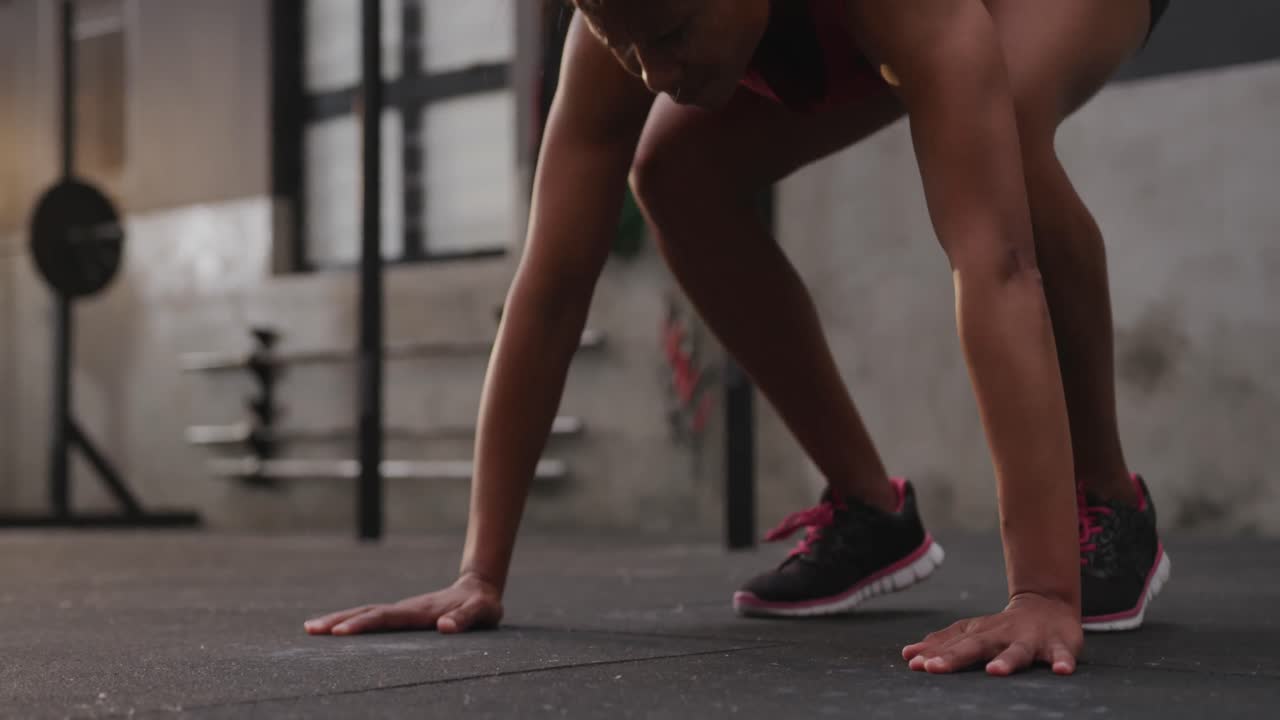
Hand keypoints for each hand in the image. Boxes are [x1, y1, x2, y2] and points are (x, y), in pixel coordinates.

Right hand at [303, 573, 503, 635]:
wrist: (479, 588)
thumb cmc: (482, 604)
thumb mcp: (482, 612)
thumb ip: (465, 619)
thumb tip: (444, 627)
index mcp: (420, 611)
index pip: (386, 618)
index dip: (363, 624)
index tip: (340, 631)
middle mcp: (406, 608)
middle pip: (367, 612)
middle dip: (338, 620)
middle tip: (311, 629)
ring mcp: (402, 610)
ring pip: (366, 613)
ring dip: (339, 619)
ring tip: (311, 628)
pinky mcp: (402, 615)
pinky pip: (372, 618)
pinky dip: (351, 622)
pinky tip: (336, 630)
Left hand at [902, 593, 1083, 675]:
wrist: (1047, 604)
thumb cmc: (1002, 627)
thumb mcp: (971, 633)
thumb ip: (942, 644)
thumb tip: (907, 655)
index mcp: (979, 634)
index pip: (953, 645)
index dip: (933, 653)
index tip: (914, 663)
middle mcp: (1001, 635)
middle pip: (976, 646)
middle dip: (954, 657)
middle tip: (933, 668)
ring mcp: (1029, 640)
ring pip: (1018, 651)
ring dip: (1007, 661)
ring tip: (995, 672)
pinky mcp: (1058, 645)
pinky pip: (1061, 654)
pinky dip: (1062, 661)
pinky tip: (1062, 671)